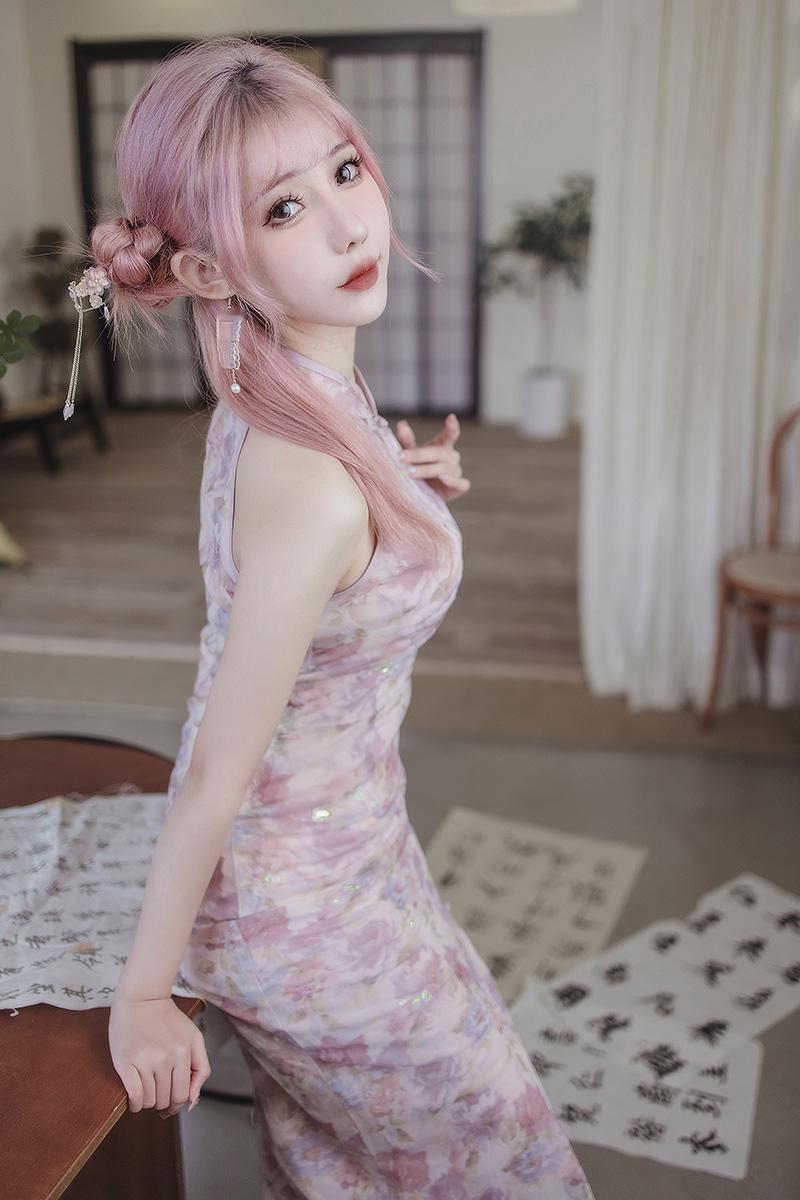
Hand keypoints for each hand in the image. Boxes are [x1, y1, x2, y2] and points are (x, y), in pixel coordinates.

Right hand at [109, 992, 210, 1118]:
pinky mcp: (125, 1061)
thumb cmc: (168, 1018)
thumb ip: (201, 1068)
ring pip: (149, 1101)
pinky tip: (134, 1100)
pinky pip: (134, 1095)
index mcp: (183, 1052)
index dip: (176, 1104)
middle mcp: (165, 1058)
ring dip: (147, 1103)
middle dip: (162, 1104)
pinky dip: (134, 1104)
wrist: (142, 998)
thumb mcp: (194, 1037)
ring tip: (146, 1091)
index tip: (170, 1103)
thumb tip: (192, 1100)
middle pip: (165, 1100)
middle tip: (157, 1094)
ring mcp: (145, 1060)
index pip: (182, 1095)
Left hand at [395, 413, 470, 502]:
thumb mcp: (412, 454)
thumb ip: (407, 441)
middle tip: (402, 457)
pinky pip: (461, 484)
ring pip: (445, 469)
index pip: (450, 435)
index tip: (451, 417)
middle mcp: (451, 457)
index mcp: (443, 446)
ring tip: (411, 472)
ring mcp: (456, 472)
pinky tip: (444, 478)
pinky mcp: (459, 488)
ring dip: (427, 470)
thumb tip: (401, 425)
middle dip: (419, 455)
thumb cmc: (420, 468)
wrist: (426, 494)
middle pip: (439, 453)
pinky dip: (454, 481)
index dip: (452, 427)